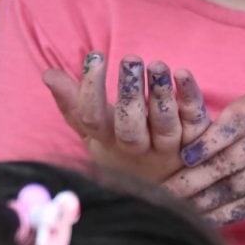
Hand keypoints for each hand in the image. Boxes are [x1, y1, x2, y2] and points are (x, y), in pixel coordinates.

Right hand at [41, 53, 209, 183]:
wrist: (165, 188)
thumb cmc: (122, 152)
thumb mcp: (94, 133)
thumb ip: (72, 105)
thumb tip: (48, 74)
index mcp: (108, 143)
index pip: (93, 120)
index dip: (92, 91)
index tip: (96, 57)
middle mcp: (138, 150)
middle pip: (131, 128)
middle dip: (129, 95)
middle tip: (130, 59)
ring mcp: (168, 149)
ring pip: (165, 126)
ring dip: (161, 96)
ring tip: (157, 64)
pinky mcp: (196, 142)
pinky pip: (195, 121)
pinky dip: (191, 97)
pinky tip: (183, 73)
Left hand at [164, 90, 244, 225]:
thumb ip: (232, 121)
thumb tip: (183, 144)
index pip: (234, 125)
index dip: (210, 142)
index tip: (185, 156)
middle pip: (231, 161)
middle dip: (195, 179)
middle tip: (165, 191)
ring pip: (238, 187)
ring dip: (204, 201)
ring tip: (176, 209)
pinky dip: (225, 215)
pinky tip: (203, 221)